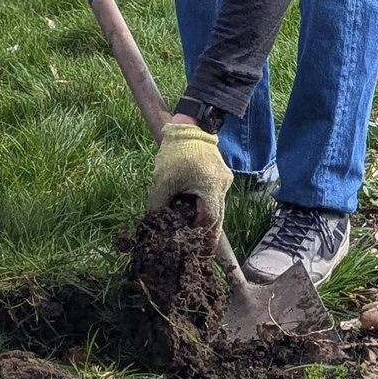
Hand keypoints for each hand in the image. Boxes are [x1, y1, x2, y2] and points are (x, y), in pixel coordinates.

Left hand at [147, 122, 231, 238]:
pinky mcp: (220, 175)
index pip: (209, 220)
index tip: (191, 246)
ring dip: (206, 221)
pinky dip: (206, 207)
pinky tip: (195, 213)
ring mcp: (224, 180)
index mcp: (211, 188)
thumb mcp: (162, 181)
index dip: (200, 235)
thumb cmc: (176, 152)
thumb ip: (158, 205)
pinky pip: (215, 197)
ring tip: (196, 235)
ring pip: (217, 208)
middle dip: (208, 235)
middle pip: (217, 218)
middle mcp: (222, 186)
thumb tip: (154, 224)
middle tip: (201, 252)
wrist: (190, 126)